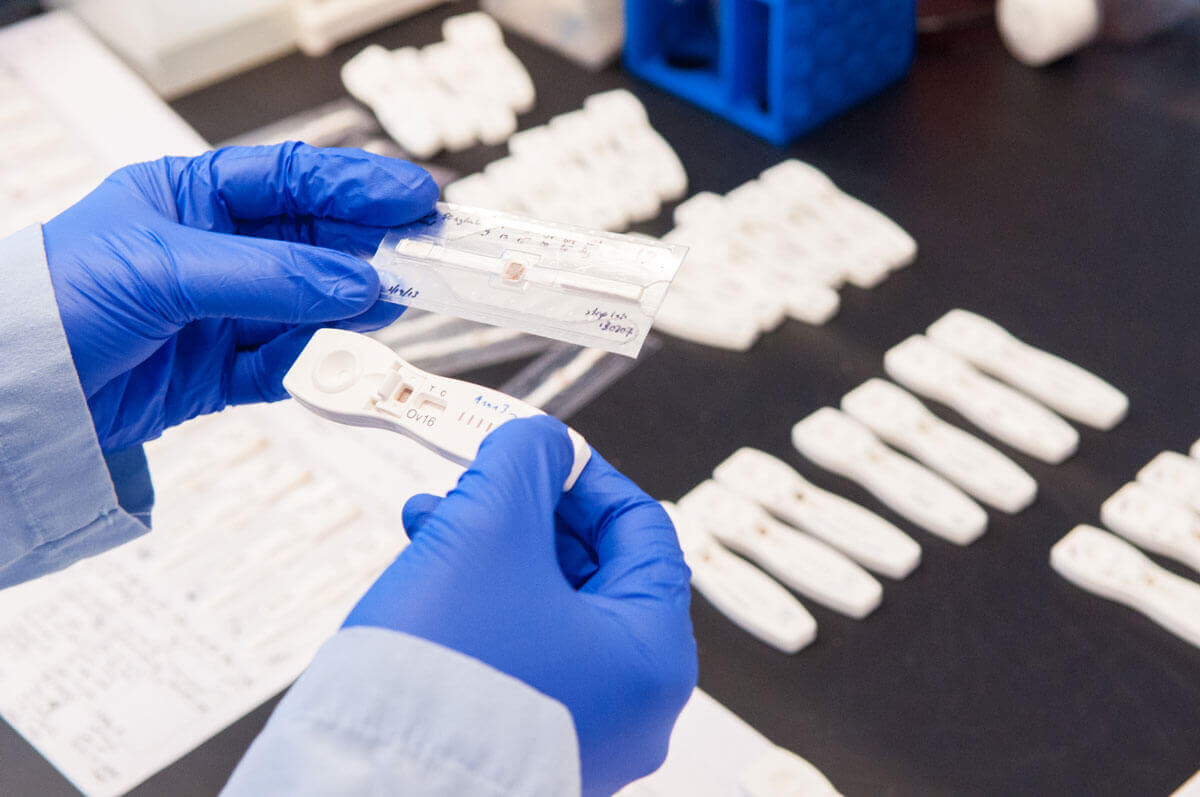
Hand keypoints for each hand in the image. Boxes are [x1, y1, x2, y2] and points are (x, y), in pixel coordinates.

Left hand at [42, 142, 436, 450]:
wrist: (15, 397)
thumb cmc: (57, 300)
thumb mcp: (166, 269)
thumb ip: (268, 276)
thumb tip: (353, 284)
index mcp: (191, 198)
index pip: (291, 181)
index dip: (356, 184)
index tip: (414, 196)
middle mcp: (213, 252)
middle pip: (313, 244)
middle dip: (369, 250)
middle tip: (426, 259)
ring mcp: (219, 314)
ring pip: (310, 306)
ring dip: (353, 309)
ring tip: (395, 307)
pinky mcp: (219, 373)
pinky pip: (287, 365)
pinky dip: (318, 366)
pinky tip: (344, 360)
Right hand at [345, 417, 696, 795]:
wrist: (370, 781)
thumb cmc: (445, 676)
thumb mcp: (491, 528)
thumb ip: (526, 462)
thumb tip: (543, 443)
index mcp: (654, 655)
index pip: (643, 531)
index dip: (588, 478)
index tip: (542, 452)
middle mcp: (633, 705)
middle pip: (594, 571)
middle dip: (527, 513)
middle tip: (480, 479)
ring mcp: (583, 732)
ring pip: (549, 609)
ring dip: (494, 549)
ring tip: (433, 515)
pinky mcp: (529, 746)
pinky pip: (522, 652)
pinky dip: (483, 601)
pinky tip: (429, 564)